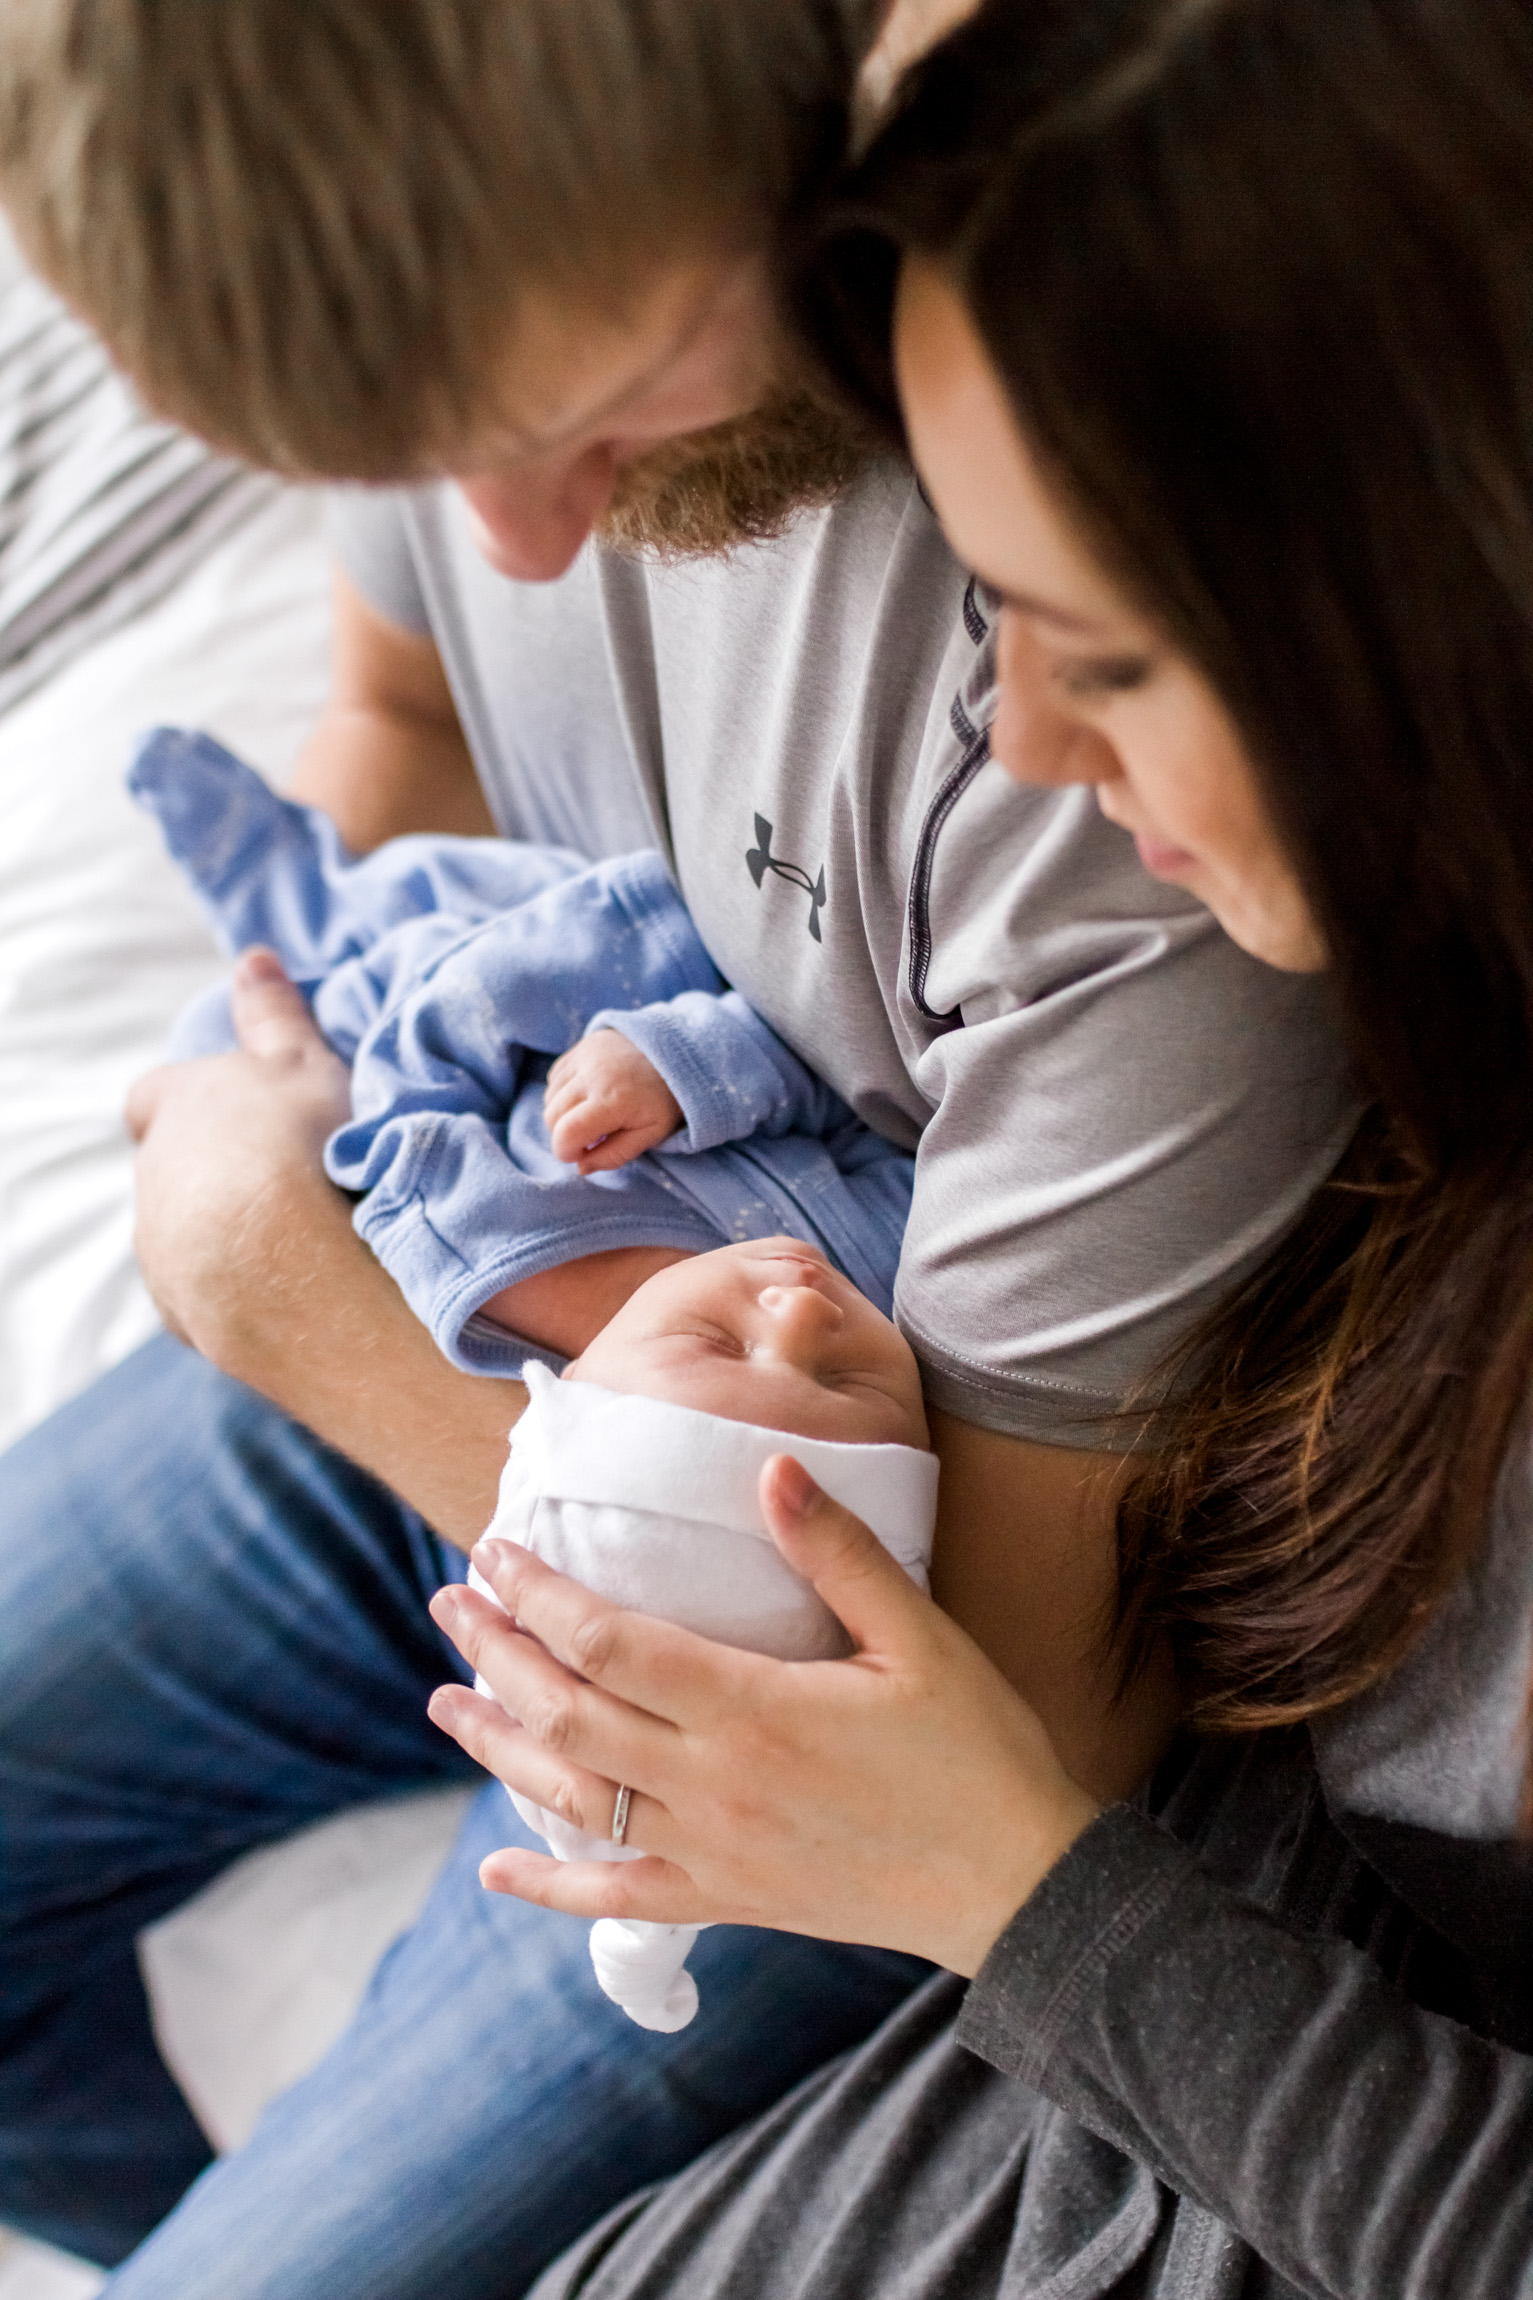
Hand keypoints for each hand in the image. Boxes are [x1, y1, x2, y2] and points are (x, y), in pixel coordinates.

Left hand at [125, 948, 350, 1355]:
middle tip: (286, 1178)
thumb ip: (274, 1012)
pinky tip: (291, 1286)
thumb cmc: (305, 1146)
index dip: (193, 1102)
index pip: (155, 1096)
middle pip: (171, 1168)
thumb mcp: (302, 1061)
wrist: (296, 1268)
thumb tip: (253, 958)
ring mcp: (158, 1248)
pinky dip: (236, 1286)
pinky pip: (204, 1291)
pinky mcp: (180, 1310)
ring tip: (298, 1240)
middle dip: (215, 1172)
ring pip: (183, 1233)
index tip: (239, 1112)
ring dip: (226, 1232)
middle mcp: (152, 1176)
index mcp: (175, 1106)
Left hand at [426, 1459, 1099, 1976]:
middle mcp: (715, 1785)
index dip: (542, 1595)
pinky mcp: (730, 1900)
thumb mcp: (921, 1636)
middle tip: (450, 1600)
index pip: (612, 1643)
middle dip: (500, 1652)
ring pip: (574, 1798)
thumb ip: (838, 1551)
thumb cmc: (978, 1750)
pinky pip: (620, 1894)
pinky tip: (497, 1873)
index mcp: (755, 1709)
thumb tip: (769, 1465)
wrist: (1020, 1886)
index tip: (497, 1549)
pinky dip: (549, 1888)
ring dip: (501, 1747)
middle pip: (571, 1713)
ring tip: (447, 1701)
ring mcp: (714, 1851)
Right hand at [544, 1029, 682, 1172]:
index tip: (580, 1155)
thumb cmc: (664, 1100)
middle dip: (564, 1135)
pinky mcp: (582, 1045)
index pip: (566, 1133)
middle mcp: (593, 1074)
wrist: (678, 1053)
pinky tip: (587, 1096)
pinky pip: (555, 1077)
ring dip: (563, 1114)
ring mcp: (585, 1055)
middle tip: (590, 1137)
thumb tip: (580, 1167)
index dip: (565, 1152)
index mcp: (613, 1100)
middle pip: (552, 1116)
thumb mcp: (650, 1135)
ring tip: (591, 1115)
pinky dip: (563, 1093)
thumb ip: (615, 1155)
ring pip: (550, 1097)